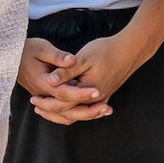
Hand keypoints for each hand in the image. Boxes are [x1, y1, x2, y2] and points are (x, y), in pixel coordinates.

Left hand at [21, 33, 148, 124]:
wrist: (130, 49)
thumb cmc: (106, 51)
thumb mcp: (83, 58)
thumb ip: (66, 72)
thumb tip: (50, 81)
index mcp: (88, 91)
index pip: (63, 104)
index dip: (46, 103)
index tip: (33, 99)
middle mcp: (96, 100)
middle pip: (69, 112)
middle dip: (51, 110)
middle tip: (35, 105)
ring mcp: (102, 99)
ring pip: (78, 113)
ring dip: (61, 111)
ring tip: (46, 108)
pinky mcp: (105, 95)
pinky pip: (86, 108)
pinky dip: (73, 108)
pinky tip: (66, 104)